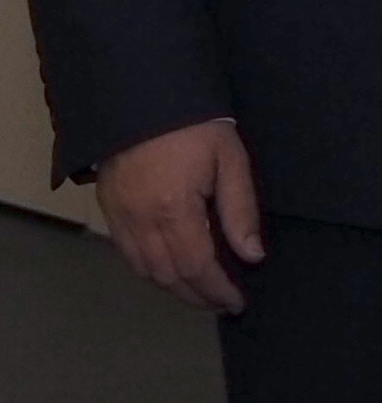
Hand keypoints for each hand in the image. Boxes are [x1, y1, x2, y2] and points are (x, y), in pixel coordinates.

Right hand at [93, 119, 263, 313]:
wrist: (142, 99)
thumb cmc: (194, 126)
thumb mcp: (231, 161)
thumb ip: (240, 211)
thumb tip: (252, 255)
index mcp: (174, 209)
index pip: (198, 266)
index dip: (218, 289)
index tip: (237, 302)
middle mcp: (141, 219)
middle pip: (169, 275)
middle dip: (197, 295)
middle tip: (222, 303)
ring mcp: (120, 216)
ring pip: (145, 270)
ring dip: (173, 288)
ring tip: (200, 293)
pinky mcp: (109, 209)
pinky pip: (127, 254)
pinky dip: (150, 271)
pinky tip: (170, 271)